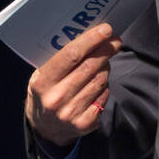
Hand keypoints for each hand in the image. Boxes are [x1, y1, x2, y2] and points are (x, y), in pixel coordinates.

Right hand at [25, 23, 120, 147]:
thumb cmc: (46, 92)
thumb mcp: (42, 75)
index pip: (71, 56)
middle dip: (106, 50)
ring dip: (106, 67)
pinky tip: (98, 83)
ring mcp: (72, 113)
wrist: (45, 128)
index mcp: (43, 82)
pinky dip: (104, 86)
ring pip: (100, 80)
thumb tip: (90, 36)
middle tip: (116, 40)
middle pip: (90, 67)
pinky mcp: (86, 123)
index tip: (106, 30)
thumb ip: (61, 59)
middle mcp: (57, 98)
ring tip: (103, 62)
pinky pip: (104, 95)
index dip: (91, 40)